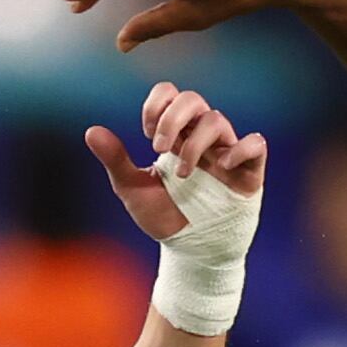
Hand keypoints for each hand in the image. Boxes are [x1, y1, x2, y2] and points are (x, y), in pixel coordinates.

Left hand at [84, 81, 269, 232]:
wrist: (189, 251)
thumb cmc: (164, 216)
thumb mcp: (133, 188)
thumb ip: (116, 160)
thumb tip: (91, 131)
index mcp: (176, 136)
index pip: (171, 95)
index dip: (157, 105)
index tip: (146, 133)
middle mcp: (202, 138)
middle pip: (194, 99)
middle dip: (172, 118)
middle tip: (158, 148)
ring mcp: (226, 152)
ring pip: (218, 120)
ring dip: (195, 143)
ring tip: (182, 173)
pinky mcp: (248, 172)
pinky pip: (256, 144)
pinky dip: (240, 149)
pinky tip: (222, 167)